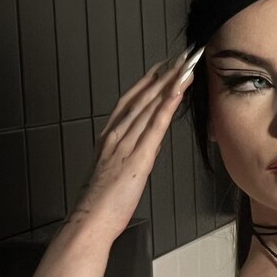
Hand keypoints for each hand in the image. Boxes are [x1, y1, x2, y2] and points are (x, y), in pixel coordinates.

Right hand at [66, 46, 203, 239]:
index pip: (131, 100)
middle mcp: (117, 134)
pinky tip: (177, 91)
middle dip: (162, 74)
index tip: (162, 66)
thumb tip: (149, 142)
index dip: (148, 81)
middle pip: (142, 97)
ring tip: (184, 66)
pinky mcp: (137, 157)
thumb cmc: (102, 202)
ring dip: (168, 83)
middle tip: (180, 56)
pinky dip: (166, 105)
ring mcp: (126, 143)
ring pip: (149, 105)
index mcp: (110, 137)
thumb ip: (132, 151)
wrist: (91, 219)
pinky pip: (155, 125)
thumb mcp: (116, 169)